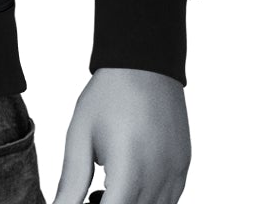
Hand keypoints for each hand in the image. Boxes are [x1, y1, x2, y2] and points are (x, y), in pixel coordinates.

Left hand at [51, 67, 190, 203]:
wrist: (143, 65)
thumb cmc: (107, 98)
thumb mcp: (80, 136)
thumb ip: (71, 181)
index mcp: (129, 172)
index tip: (85, 198)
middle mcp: (159, 179)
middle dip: (110, 203)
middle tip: (91, 192)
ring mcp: (176, 176)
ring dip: (129, 203)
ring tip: (106, 187)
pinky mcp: (183, 169)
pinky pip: (169, 201)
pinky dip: (147, 199)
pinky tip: (127, 180)